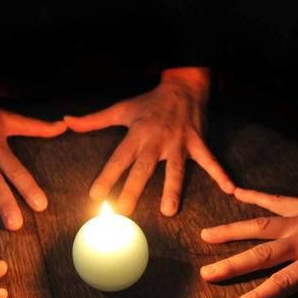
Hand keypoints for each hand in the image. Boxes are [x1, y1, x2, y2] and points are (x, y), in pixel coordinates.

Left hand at [64, 67, 233, 215]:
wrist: (183, 86)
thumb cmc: (149, 102)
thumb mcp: (121, 109)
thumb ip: (94, 120)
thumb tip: (67, 122)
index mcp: (137, 134)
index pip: (118, 159)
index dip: (106, 177)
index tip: (96, 196)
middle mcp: (157, 140)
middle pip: (143, 169)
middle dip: (132, 190)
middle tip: (123, 212)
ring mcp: (179, 143)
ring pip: (175, 169)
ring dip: (172, 190)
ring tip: (169, 211)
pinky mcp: (198, 143)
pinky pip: (210, 161)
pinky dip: (221, 174)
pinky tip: (230, 189)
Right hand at [200, 187, 297, 297]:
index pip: (283, 282)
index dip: (258, 296)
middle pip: (262, 254)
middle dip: (232, 265)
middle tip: (205, 275)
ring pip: (259, 225)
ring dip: (231, 231)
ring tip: (204, 235)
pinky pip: (274, 200)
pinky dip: (253, 195)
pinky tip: (232, 191)